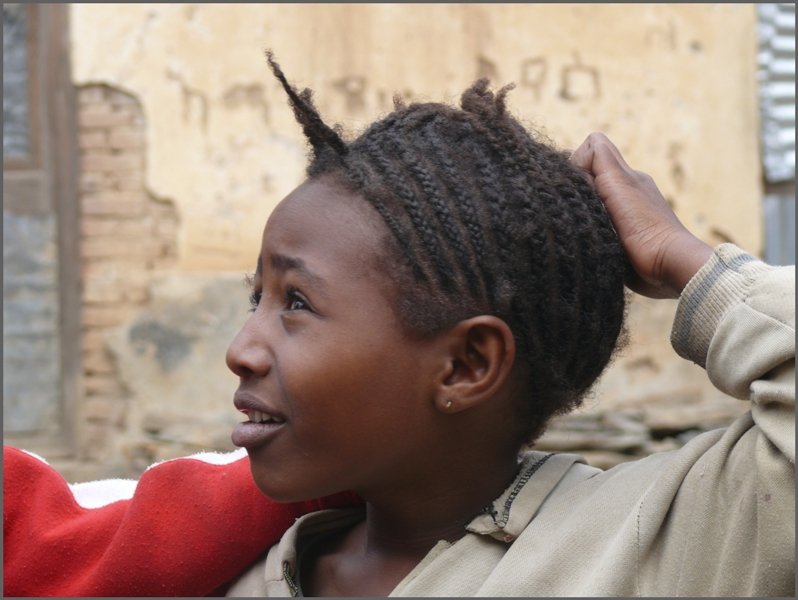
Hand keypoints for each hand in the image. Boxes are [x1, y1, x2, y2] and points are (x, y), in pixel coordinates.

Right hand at [570, 132, 712, 298]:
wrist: (669, 266)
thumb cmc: (644, 225)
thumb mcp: (619, 183)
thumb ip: (600, 160)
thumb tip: (574, 161)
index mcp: (625, 176)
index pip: (593, 149)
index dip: (578, 161)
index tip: (574, 185)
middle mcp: (626, 191)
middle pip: (590, 174)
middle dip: (576, 187)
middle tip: (577, 207)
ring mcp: (626, 216)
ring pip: (591, 201)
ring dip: (581, 210)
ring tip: (584, 226)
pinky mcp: (623, 240)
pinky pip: (597, 224)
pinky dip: (590, 229)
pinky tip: (591, 240)